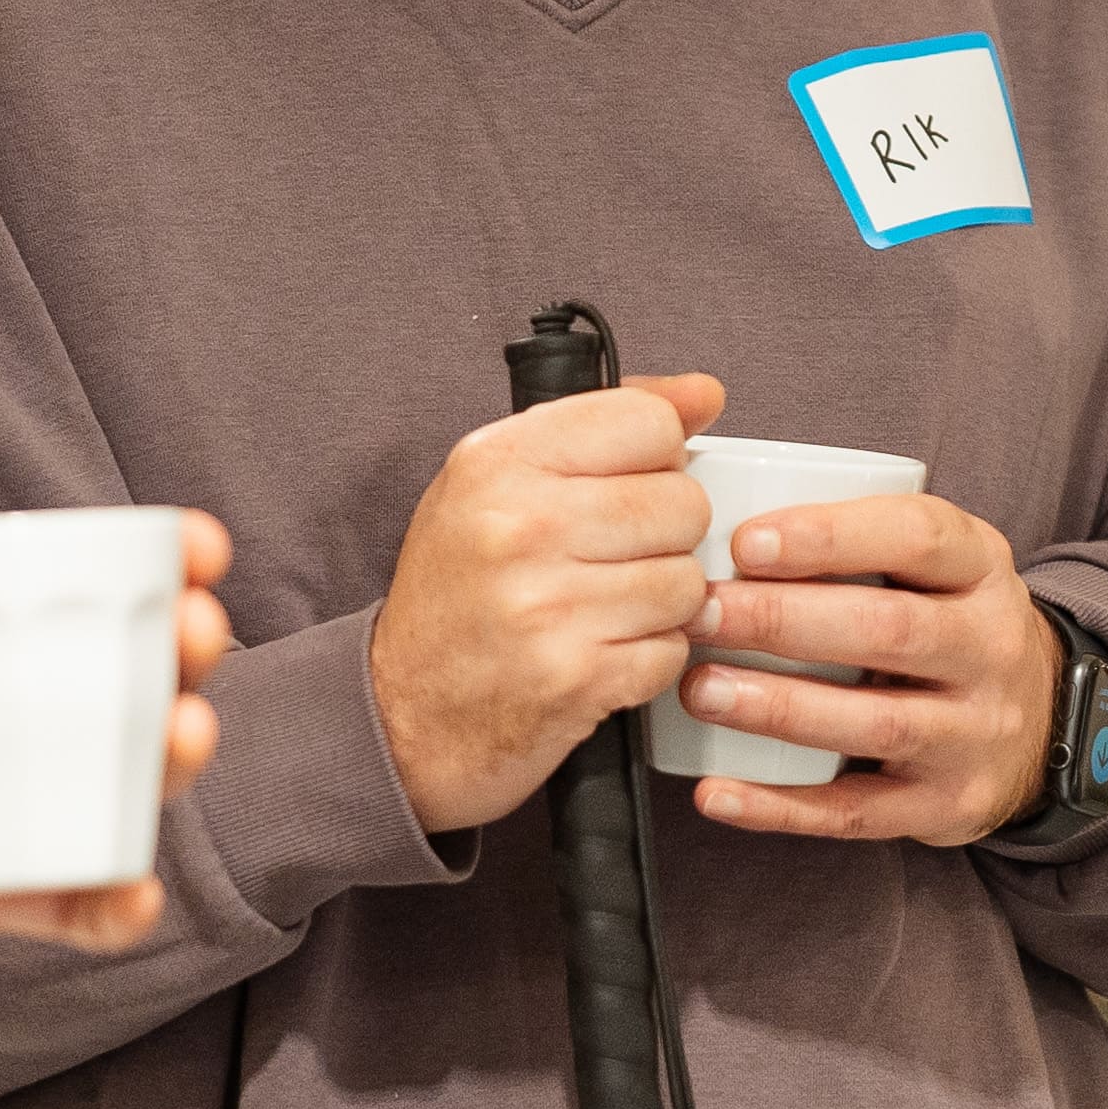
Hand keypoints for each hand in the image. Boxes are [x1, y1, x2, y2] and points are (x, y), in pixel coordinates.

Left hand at [0, 518, 234, 959]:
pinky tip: (132, 898)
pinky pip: (69, 903)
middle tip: (196, 635)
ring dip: (170, 759)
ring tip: (183, 737)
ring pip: (119, 784)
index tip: (199, 551)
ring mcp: (1, 808)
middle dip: (186, 652)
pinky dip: (113, 907)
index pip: (73, 590)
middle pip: (124, 679)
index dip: (153, 564)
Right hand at [370, 373, 729, 830]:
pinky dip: (649, 658)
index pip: (649, 422)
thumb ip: (604, 425)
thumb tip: (704, 392)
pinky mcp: (576, 679)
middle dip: (666, 536)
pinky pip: (674, 650)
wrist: (403, 716)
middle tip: (614, 559)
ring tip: (606, 609)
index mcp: (497, 462)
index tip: (627, 485)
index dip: (657, 458)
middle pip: (683, 504)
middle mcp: (519, 526)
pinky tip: (601, 653)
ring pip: (688, 582)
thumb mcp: (499, 485)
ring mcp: (547, 607)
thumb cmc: (458, 594)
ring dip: (663, 603)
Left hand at [676, 486, 1062, 847]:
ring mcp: (975, 734)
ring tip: (699, 690)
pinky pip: (857, 812)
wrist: (1043, 727)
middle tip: (699, 613)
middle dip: (783, 621)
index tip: (744, 542)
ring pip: (877, 723)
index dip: (830, 536)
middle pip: (890, 631)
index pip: (919, 536)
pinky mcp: (948, 804)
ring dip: (779, 708)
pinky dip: (780, 806)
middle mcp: (992, 650)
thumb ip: (857, 539)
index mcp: (982, 569)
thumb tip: (714, 525)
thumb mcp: (936, 566)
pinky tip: (716, 792)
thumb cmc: (947, 625)